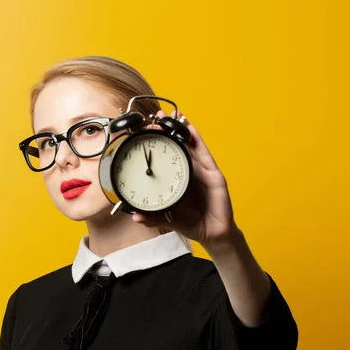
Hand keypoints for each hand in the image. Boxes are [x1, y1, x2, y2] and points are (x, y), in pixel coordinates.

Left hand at [132, 110, 236, 243]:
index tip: (143, 132)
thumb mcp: (168, 219)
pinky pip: (204, 154)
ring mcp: (202, 171)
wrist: (212, 234)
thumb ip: (153, 217)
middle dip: (167, 131)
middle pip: (177, 146)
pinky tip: (190, 127)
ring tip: (171, 115)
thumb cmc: (191, 223)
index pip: (164, 158)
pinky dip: (197, 139)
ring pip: (190, 146)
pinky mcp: (214, 175)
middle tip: (155, 117)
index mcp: (176, 180)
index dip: (156, 144)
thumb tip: (135, 217)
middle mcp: (189, 172)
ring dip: (181, 129)